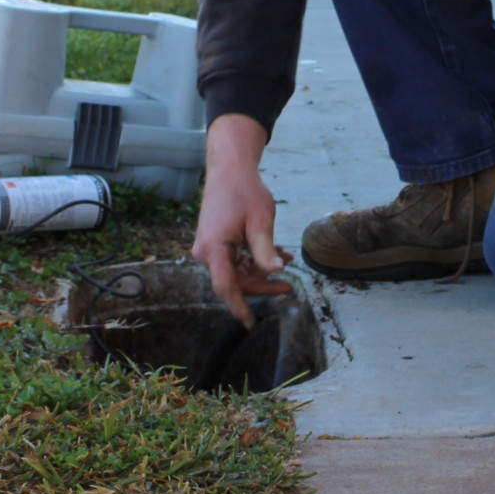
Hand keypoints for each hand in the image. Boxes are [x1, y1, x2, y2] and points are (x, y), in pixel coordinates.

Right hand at [193, 113, 293, 328]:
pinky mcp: (214, 244)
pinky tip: (275, 253)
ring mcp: (208, 248)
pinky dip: (253, 261)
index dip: (240, 307)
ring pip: (236, 273)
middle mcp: (205, 252)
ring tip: (286, 258)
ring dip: (260, 271)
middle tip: (289, 287)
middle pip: (235, 282)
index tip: (251, 323)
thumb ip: (266, 250)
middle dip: (262, 285)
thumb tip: (275, 272)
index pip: (226, 287)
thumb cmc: (244, 191)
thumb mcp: (260, 221)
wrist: (229, 170)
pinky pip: (233, 262)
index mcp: (214, 248)